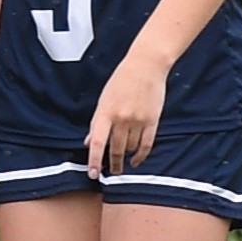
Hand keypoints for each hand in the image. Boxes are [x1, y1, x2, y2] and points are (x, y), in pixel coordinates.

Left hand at [87, 51, 168, 174]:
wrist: (145, 67)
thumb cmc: (120, 82)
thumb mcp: (103, 100)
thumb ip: (97, 122)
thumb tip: (89, 142)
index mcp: (105, 113)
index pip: (97, 142)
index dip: (94, 160)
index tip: (93, 174)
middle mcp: (121, 119)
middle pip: (115, 149)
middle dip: (112, 164)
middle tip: (110, 172)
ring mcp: (138, 121)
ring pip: (130, 148)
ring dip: (125, 156)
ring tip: (122, 160)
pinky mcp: (153, 121)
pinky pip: (146, 145)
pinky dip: (140, 155)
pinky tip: (136, 160)